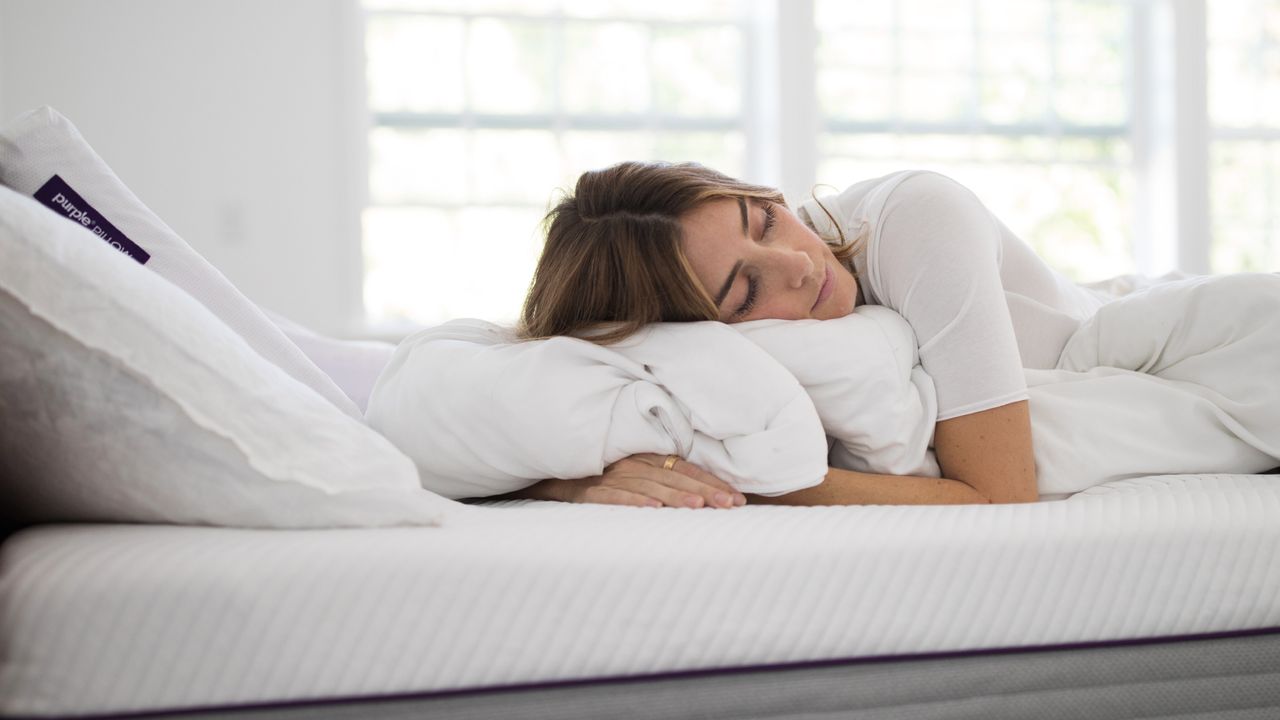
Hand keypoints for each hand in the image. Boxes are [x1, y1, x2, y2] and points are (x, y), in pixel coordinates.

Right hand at [536, 454, 746, 508]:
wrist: (541, 473)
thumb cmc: (591, 476)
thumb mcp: (627, 473)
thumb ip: (658, 480)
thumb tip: (701, 499)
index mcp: (642, 457)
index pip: (684, 469)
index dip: (711, 483)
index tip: (738, 500)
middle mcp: (627, 463)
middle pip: (672, 475)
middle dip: (704, 490)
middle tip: (731, 505)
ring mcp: (605, 475)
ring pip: (646, 485)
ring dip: (673, 495)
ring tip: (698, 507)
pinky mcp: (582, 490)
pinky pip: (610, 497)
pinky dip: (631, 501)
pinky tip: (651, 510)